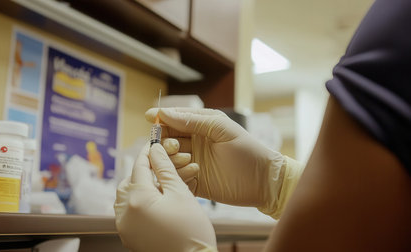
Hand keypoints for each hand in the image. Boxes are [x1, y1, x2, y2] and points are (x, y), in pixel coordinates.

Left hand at [114, 143, 216, 251]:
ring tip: (159, 187)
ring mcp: (125, 227)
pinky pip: (127, 213)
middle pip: (128, 181)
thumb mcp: (180, 193)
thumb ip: (165, 168)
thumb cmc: (192, 230)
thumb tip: (156, 149)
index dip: (148, 153)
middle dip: (142, 172)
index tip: (154, 144)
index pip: (139, 167)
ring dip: (138, 187)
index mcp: (138, 199)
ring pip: (125, 197)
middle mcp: (125, 214)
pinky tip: (155, 203)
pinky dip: (137, 203)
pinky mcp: (128, 237)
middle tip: (159, 167)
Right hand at [146, 108, 303, 218]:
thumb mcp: (222, 129)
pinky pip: (176, 177)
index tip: (149, 117)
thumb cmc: (248, 151)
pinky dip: (178, 174)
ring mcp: (193, 163)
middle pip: (167, 139)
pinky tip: (193, 172)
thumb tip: (165, 113)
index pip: (175, 120)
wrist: (264, 181)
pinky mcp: (194, 182)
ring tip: (188, 159)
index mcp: (201, 127)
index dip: (161, 118)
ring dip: (173, 158)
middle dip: (166, 141)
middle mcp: (194, 144)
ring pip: (168, 158)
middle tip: (174, 145)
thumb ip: (194, 120)